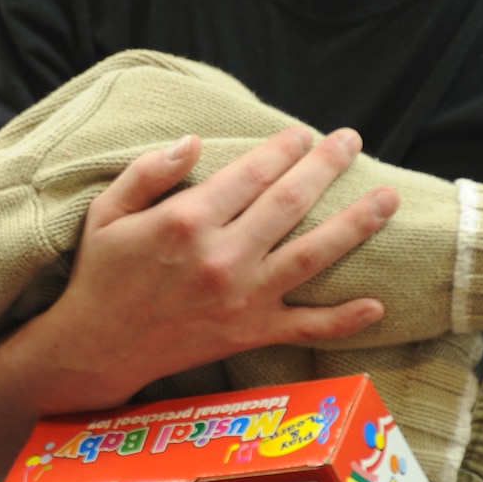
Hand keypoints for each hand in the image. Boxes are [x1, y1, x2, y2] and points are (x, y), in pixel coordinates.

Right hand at [30, 122, 398, 412]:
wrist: (95, 348)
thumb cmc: (101, 274)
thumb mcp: (107, 212)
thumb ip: (149, 172)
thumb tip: (194, 142)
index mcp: (186, 221)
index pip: (251, 173)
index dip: (283, 148)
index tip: (303, 133)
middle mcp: (221, 258)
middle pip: (290, 202)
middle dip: (327, 166)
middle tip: (351, 140)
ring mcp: (241, 298)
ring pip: (312, 255)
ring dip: (356, 224)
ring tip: (387, 198)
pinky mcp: (250, 333)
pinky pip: (306, 327)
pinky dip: (343, 320)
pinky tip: (376, 305)